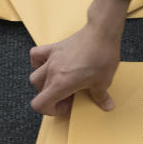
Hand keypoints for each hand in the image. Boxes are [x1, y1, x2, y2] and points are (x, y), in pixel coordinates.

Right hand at [29, 0, 130, 115]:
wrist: (101, 32)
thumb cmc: (102, 56)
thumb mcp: (103, 81)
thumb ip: (101, 96)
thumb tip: (107, 106)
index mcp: (61, 84)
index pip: (39, 104)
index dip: (50, 111)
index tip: (66, 107)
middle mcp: (51, 72)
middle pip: (40, 92)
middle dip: (53, 98)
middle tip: (70, 97)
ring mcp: (51, 59)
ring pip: (36, 76)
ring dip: (44, 84)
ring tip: (60, 83)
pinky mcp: (54, 47)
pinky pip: (36, 55)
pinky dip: (39, 62)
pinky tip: (50, 65)